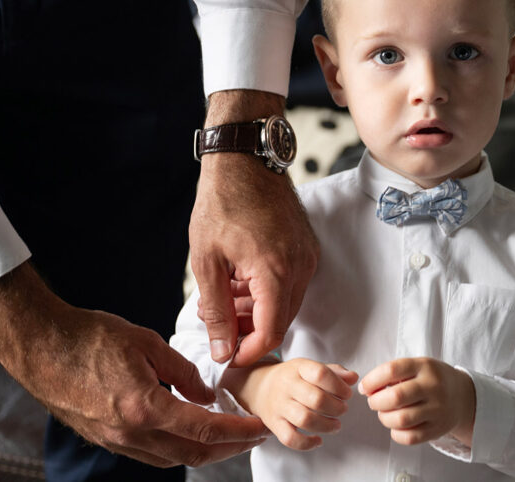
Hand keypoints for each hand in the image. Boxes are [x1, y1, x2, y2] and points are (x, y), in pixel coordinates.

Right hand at [0, 263, 267, 467]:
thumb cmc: (87, 336)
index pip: (204, 430)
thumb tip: (204, 392)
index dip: (237, 432)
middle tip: (251, 435)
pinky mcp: (102, 437)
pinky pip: (148, 453)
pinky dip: (175, 447)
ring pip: (170, 459)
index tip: (258, 428)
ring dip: (202, 451)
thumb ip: (181, 370)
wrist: (38, 344)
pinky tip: (185, 432)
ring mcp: (114, 440)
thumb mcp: (145, 342)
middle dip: (228, 449)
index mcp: (144, 408)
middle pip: (192, 454)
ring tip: (225, 436)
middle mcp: (129, 433)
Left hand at [189, 90, 318, 366]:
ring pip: (286, 304)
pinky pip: (291, 283)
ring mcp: (307, 255)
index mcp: (275, 272)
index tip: (226, 357)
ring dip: (256, 311)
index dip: (248, 353)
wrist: (245, 158)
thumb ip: (216, 310)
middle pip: (281, 322)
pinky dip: (267, 291)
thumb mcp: (207, 260)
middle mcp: (300, 267)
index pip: (271, 334)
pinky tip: (239, 280)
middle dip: (249, 331)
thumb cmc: (222, 202)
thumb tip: (222, 350)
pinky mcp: (306, 246)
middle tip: (217, 323)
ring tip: (221, 297)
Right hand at [225, 358, 358, 450]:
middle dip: (336, 407)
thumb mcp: (310, 368)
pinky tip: (318, 440)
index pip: (320, 373)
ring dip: (326, 425)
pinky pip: (290, 438)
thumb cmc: (292, 378)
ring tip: (336, 425)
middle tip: (343, 409)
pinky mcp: (274, 424)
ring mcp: (279, 406)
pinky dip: (307, 443)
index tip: (347, 393)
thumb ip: (334, 372)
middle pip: (316, 399)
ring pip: (304, 419)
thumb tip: (353, 378)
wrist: (258, 387)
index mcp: (298, 368)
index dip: (338, 385)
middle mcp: (287, 386)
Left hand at [359, 357, 475, 446]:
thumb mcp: (416, 366)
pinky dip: (396, 434)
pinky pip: (410, 437)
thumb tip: (367, 389)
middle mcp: (433, 387)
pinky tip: (396, 426)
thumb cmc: (430, 379)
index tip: (364, 388)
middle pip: (395, 397)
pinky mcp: (438, 429)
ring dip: (384, 418)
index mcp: (424, 366)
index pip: (391, 370)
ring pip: (401, 420)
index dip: (371, 380)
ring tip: (385, 413)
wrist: (462, 395)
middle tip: (374, 402)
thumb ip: (393, 374)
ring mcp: (438, 409)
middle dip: (376, 402)